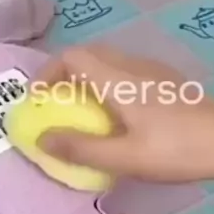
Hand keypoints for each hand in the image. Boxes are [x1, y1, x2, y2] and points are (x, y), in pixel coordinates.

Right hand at [33, 43, 213, 181]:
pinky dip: (106, 84)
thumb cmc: (176, 149)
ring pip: (107, 61)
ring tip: (80, 113)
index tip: (37, 101)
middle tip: (55, 105)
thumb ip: (80, 149)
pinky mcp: (165, 81)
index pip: (71, 57)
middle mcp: (131, 66)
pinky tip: (115, 115)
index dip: (47, 74)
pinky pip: (124, 71)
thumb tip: (41, 139)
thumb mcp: (124, 158)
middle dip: (63, 75)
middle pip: (87, 54)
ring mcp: (151, 70)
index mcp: (117, 79)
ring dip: (85, 79)